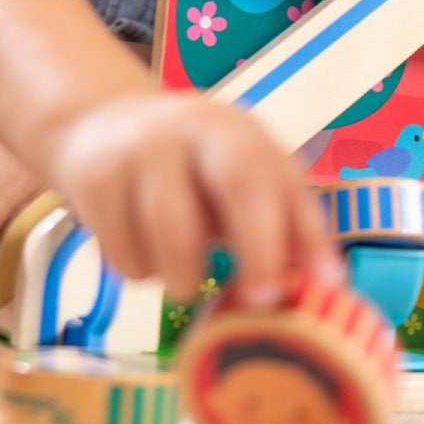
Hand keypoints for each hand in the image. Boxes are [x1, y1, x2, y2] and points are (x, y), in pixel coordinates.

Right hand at [45, 90, 343, 305]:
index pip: (272, 176)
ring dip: (185, 277)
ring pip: (172, 235)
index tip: (305, 287)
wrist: (100, 123)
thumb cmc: (191, 166)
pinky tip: (142, 248)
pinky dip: (139, 271)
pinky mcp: (92, 179)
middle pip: (237, 184)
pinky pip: (123, 254)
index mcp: (236, 130)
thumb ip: (287, 223)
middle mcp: (190, 129)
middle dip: (257, 249)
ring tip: (185, 274)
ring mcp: (138, 150)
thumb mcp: (242, 174)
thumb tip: (331, 283)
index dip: (292, 234)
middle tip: (256, 301)